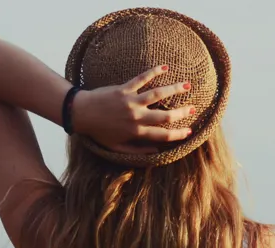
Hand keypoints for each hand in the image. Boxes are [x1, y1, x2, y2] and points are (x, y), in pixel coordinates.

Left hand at [70, 65, 196, 154]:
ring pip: (156, 94)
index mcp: (135, 132)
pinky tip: (164, 67)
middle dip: (181, 112)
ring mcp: (131, 101)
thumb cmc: (100, 132)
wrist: (82, 114)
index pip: (162, 135)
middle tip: (193, 108)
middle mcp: (136, 117)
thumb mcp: (117, 147)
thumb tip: (156, 152)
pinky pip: (141, 78)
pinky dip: (153, 72)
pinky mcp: (124, 89)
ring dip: (173, 89)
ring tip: (186, 84)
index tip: (189, 132)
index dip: (177, 134)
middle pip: (164, 115)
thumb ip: (137, 150)